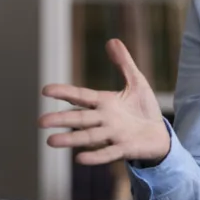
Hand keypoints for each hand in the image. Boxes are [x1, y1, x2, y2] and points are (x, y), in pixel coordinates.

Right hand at [38, 39, 170, 165]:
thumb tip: (112, 40)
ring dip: (71, 139)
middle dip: (62, 119)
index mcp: (105, 103)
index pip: (82, 96)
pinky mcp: (125, 148)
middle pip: (81, 119)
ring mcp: (114, 135)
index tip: (46, 90)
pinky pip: (109, 153)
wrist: (159, 134)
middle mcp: (105, 120)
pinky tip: (80, 158)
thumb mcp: (136, 82)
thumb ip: (123, 63)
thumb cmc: (144, 109)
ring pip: (89, 137)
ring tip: (51, 142)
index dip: (66, 93)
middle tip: (41, 121)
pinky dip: (96, 156)